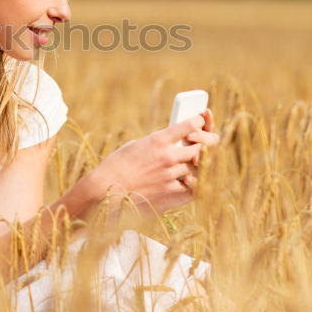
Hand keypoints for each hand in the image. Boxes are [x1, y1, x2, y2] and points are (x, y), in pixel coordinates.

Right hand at [87, 108, 219, 215]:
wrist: (105, 189)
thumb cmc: (116, 165)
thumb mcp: (135, 145)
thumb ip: (156, 143)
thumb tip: (169, 143)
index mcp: (158, 139)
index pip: (190, 125)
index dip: (200, 121)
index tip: (201, 120)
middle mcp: (168, 156)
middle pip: (201, 146)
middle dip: (206, 143)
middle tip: (205, 141)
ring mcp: (170, 175)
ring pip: (198, 166)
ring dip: (199, 163)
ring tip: (197, 161)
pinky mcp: (170, 191)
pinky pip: (192, 186)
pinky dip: (194, 181)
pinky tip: (192, 178)